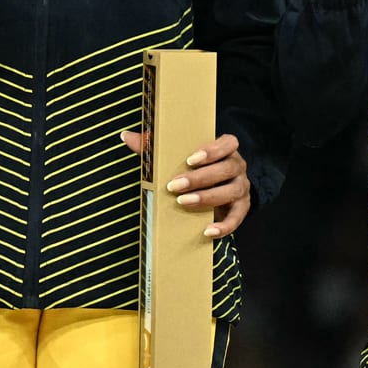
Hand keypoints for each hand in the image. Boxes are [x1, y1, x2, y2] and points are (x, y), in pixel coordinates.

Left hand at [121, 129, 251, 238]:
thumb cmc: (194, 166)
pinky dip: (224, 226)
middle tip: (174, 186)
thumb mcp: (177, 154)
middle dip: (199, 178)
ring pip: (230, 191)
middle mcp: (238, 166)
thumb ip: (154, 145)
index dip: (212, 150)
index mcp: (226, 149)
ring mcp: (241, 187)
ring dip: (207, 198)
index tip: (189, 159)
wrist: (219, 186)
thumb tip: (126, 137)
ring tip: (183, 202)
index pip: (228, 143)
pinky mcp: (241, 208)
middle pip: (226, 169)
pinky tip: (207, 231)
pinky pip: (237, 218)